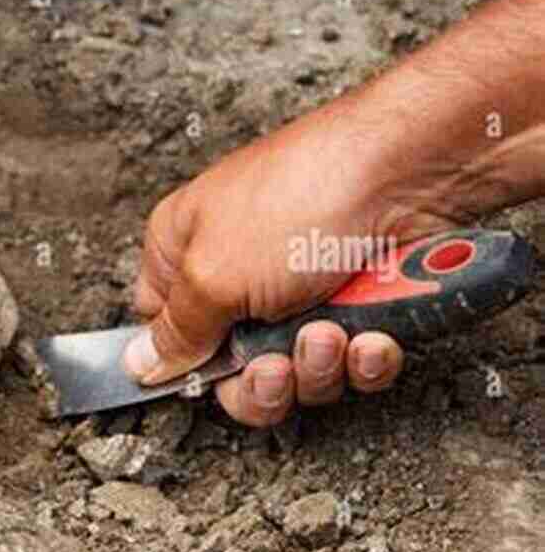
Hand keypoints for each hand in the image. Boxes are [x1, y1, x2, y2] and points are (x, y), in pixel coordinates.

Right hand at [123, 0, 544, 426]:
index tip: (211, 376)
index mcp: (183, 253)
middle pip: (233, 371)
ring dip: (317, 367)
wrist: (412, 170)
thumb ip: (174, 332)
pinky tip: (372, 336)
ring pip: (297, 373)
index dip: (185, 365)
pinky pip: (351, 363)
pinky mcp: (360, 305)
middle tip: (278, 364)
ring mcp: (301, 292)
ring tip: (332, 331)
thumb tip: (140, 365)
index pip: (163, 333)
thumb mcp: (213, 275)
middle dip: (262, 381)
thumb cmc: (302, 197)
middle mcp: (238, 275)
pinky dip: (364, 359)